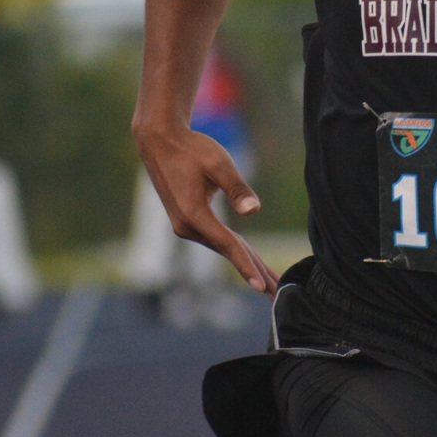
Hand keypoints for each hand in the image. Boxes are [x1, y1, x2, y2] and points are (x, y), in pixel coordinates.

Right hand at [136, 125, 279, 294]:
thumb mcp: (218, 163)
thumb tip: (254, 210)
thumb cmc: (190, 149)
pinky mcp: (187, 221)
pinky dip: (234, 250)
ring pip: (222, 247)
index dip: (246, 266)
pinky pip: (216, 240)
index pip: (228, 245)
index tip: (262, 286)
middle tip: (277, 294)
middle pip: (228, 252)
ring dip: (246, 263)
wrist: (159, 142)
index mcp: (194, 214)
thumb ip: (237, 188)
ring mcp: (185, 225)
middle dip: (254, 272)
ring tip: (270, 282)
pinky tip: (250, 260)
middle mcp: (186, 226)